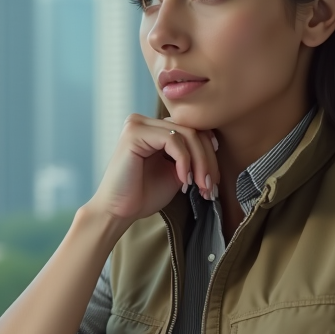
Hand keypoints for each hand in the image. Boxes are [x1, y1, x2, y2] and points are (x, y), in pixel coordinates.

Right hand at [87, 114, 218, 223]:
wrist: (118, 212)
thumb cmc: (143, 195)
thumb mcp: (176, 171)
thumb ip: (191, 155)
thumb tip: (216, 145)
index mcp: (154, 128)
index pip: (193, 129)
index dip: (209, 151)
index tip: (214, 178)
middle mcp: (145, 121)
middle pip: (193, 129)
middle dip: (208, 160)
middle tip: (211, 186)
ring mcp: (138, 124)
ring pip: (187, 134)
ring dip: (200, 162)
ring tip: (201, 186)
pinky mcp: (134, 132)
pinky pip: (172, 140)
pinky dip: (184, 161)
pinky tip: (183, 180)